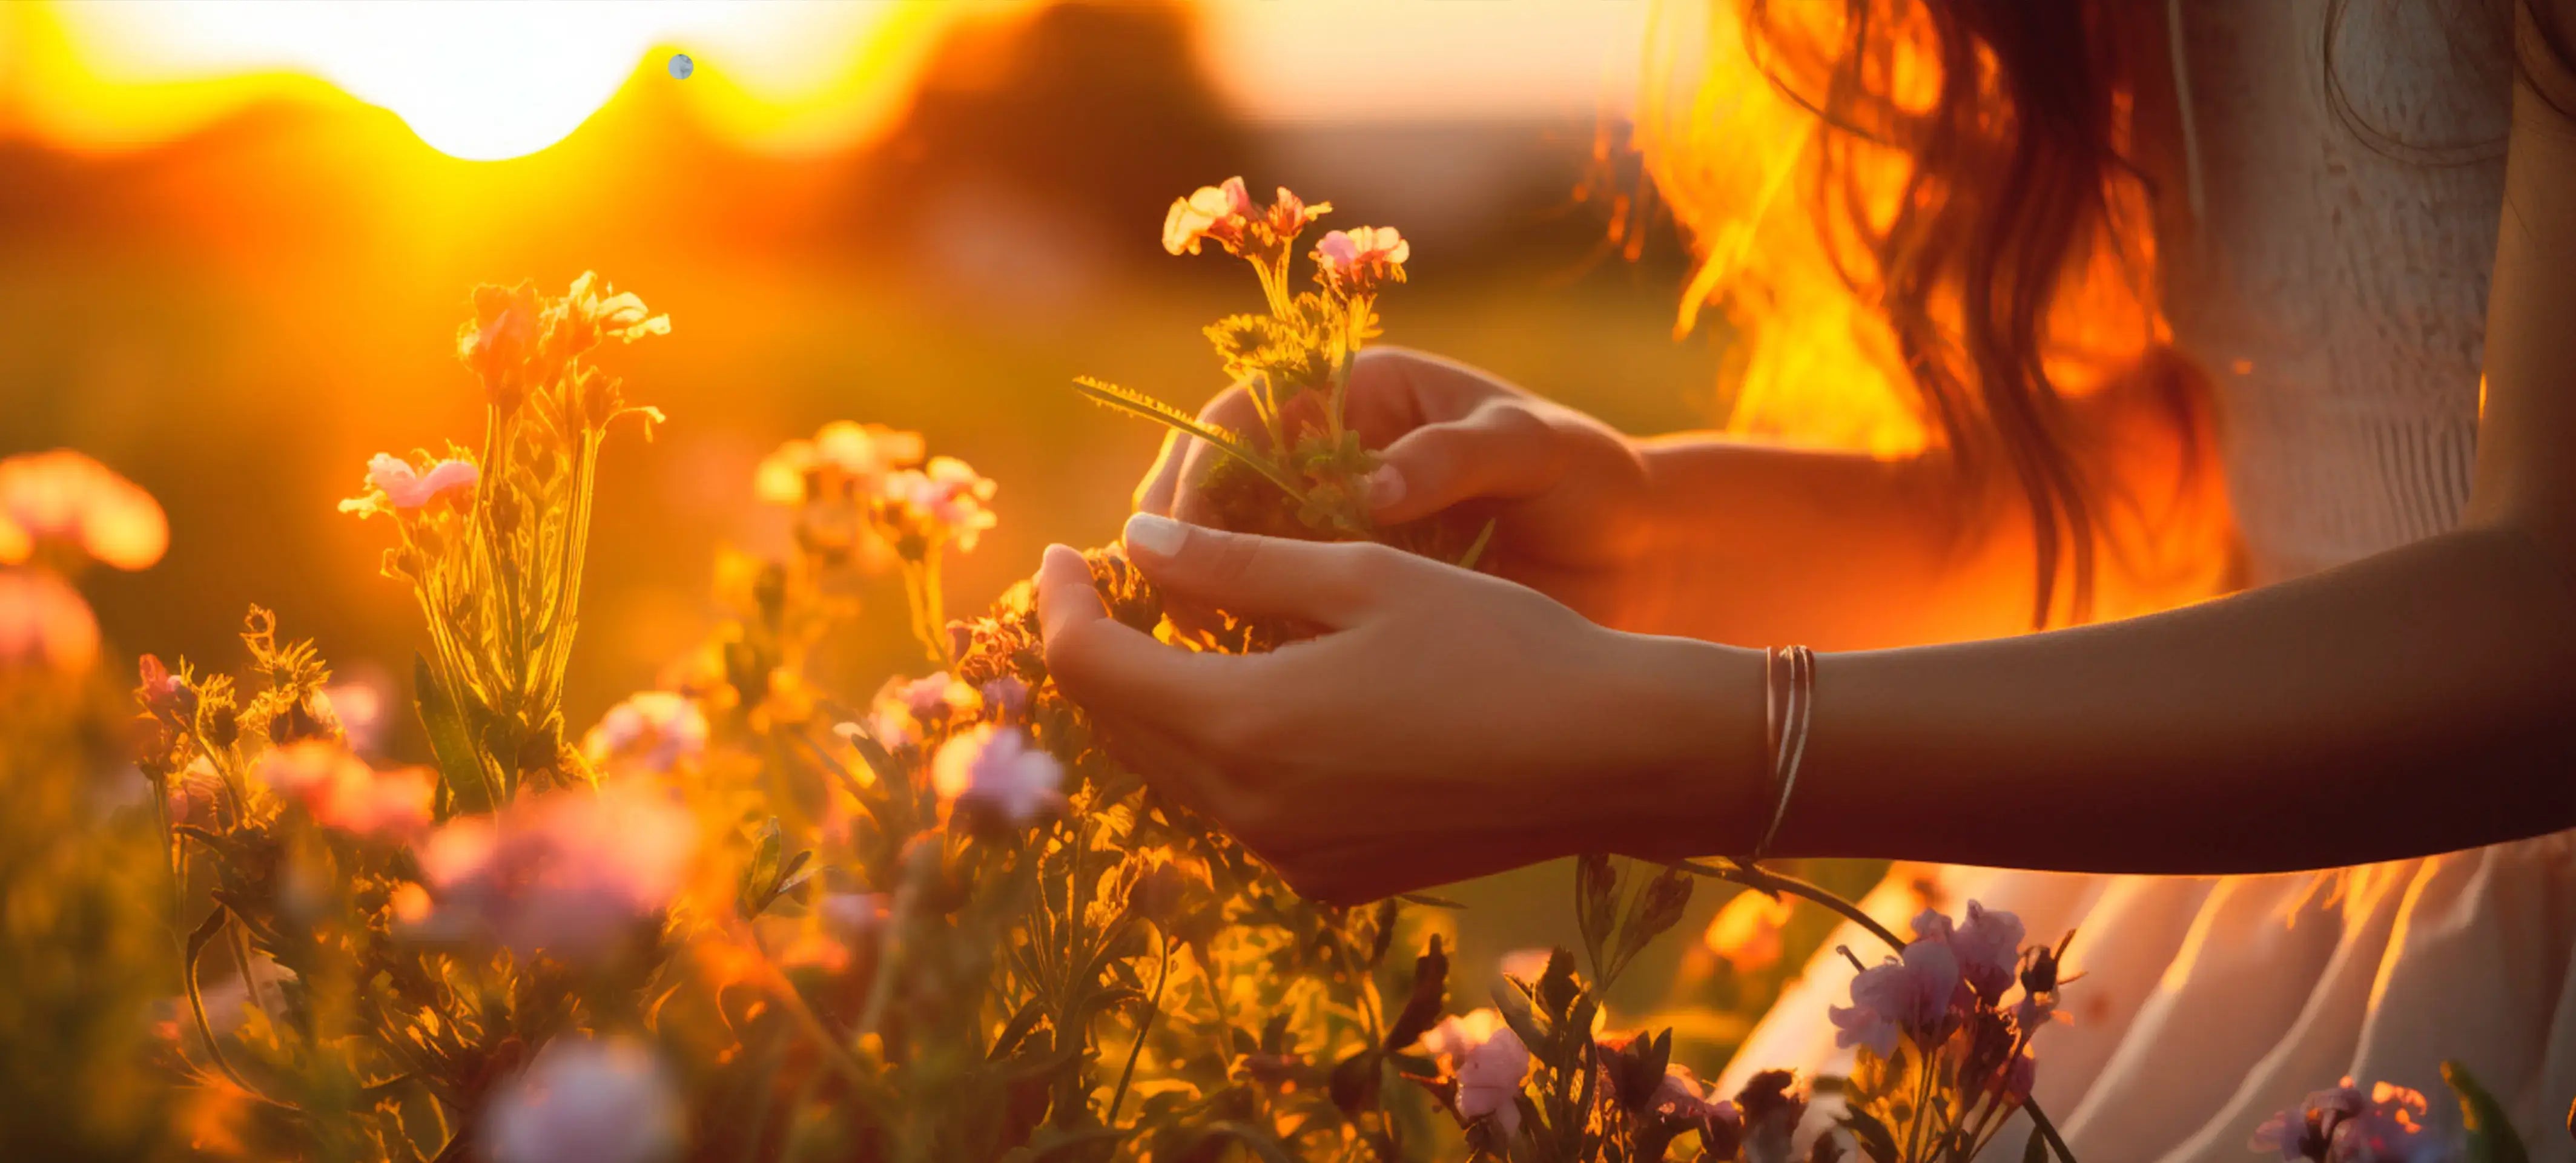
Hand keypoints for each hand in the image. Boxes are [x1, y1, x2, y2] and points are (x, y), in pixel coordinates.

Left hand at [1033, 514, 1764, 903]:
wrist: (1612, 756)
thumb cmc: (1497, 643)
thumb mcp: (1360, 577)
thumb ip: (1233, 566)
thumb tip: (1135, 545)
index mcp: (1244, 727)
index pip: (1091, 670)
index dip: (1060, 606)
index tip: (1061, 551)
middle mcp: (1248, 811)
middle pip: (1122, 726)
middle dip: (1099, 651)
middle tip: (1106, 583)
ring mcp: (1288, 857)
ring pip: (1176, 770)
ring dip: (1159, 700)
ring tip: (1176, 627)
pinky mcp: (1330, 876)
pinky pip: (1237, 807)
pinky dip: (1220, 745)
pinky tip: (1255, 692)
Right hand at [1132, 348, 1665, 629]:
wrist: (1642, 562)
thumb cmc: (1590, 480)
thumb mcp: (1533, 450)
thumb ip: (1457, 455)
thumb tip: (1371, 488)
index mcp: (1359, 395)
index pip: (1244, 415)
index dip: (1198, 465)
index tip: (1179, 527)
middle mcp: (1327, 459)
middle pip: (1212, 489)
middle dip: (1175, 536)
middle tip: (1156, 596)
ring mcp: (1328, 532)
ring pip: (1227, 557)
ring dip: (1194, 595)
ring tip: (1182, 644)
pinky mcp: (1343, 597)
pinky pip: (1271, 614)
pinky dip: (1243, 641)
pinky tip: (1232, 681)